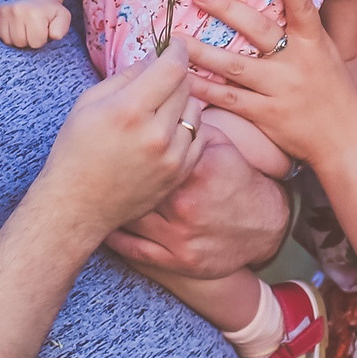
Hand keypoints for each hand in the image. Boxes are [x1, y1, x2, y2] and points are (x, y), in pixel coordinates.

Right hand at [0, 0, 72, 48]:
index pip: (36, 43)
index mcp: (34, 13)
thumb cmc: (50, 11)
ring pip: (9, 42)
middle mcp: (16, 10)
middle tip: (34, 29)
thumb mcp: (63, 17)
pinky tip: (16, 27)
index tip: (43, 30)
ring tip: (25, 28)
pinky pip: (0, 36)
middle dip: (29, 40)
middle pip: (21, 43)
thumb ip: (62, 27)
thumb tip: (55, 35)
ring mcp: (5, 11)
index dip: (42, 40)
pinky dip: (9, 35)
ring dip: (19, 39)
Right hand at [35, 54, 204, 235]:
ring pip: (195, 110)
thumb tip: (155, 57)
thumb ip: (126, 76)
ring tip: (159, 108)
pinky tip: (167, 130)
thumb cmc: (76, 150)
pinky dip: (187, 127)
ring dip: (181, 102)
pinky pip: (199, 137)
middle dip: (174, 75)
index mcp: (129, 111)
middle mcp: (156, 134)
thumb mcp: (89, 103)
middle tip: (160, 76)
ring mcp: (172, 157)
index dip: (176, 49)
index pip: (171, 67)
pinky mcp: (180, 173)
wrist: (78, 205)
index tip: (174, 44)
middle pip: (185, 85)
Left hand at [105, 136, 295, 278]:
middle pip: (133, 182)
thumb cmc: (238, 179)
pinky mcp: (176, 260)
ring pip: (128, 217)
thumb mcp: (220, 145)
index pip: (149, 148)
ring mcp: (179, 236)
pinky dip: (113, 236)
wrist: (264, 226)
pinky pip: (133, 249)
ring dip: (109, 203)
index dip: (127, 137)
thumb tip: (158, 97)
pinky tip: (101, 222)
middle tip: (94, 159)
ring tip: (92, 188)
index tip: (112, 129)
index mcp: (194, 170)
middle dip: (114, 170)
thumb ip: (188, 124)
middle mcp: (184, 204)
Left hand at [180, 0, 356, 167]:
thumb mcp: (328, 57)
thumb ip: (305, 33)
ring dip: (202, 53)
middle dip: (227, 10)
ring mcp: (280, 90)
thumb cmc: (335, 94)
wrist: (345, 142)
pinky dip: (205, 89)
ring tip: (175, 40)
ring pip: (234, 67)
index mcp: (315, 45)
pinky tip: (182, 80)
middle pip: (258, 31)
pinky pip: (229, 99)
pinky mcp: (266, 114)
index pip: (303, 9)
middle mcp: (297, 64)